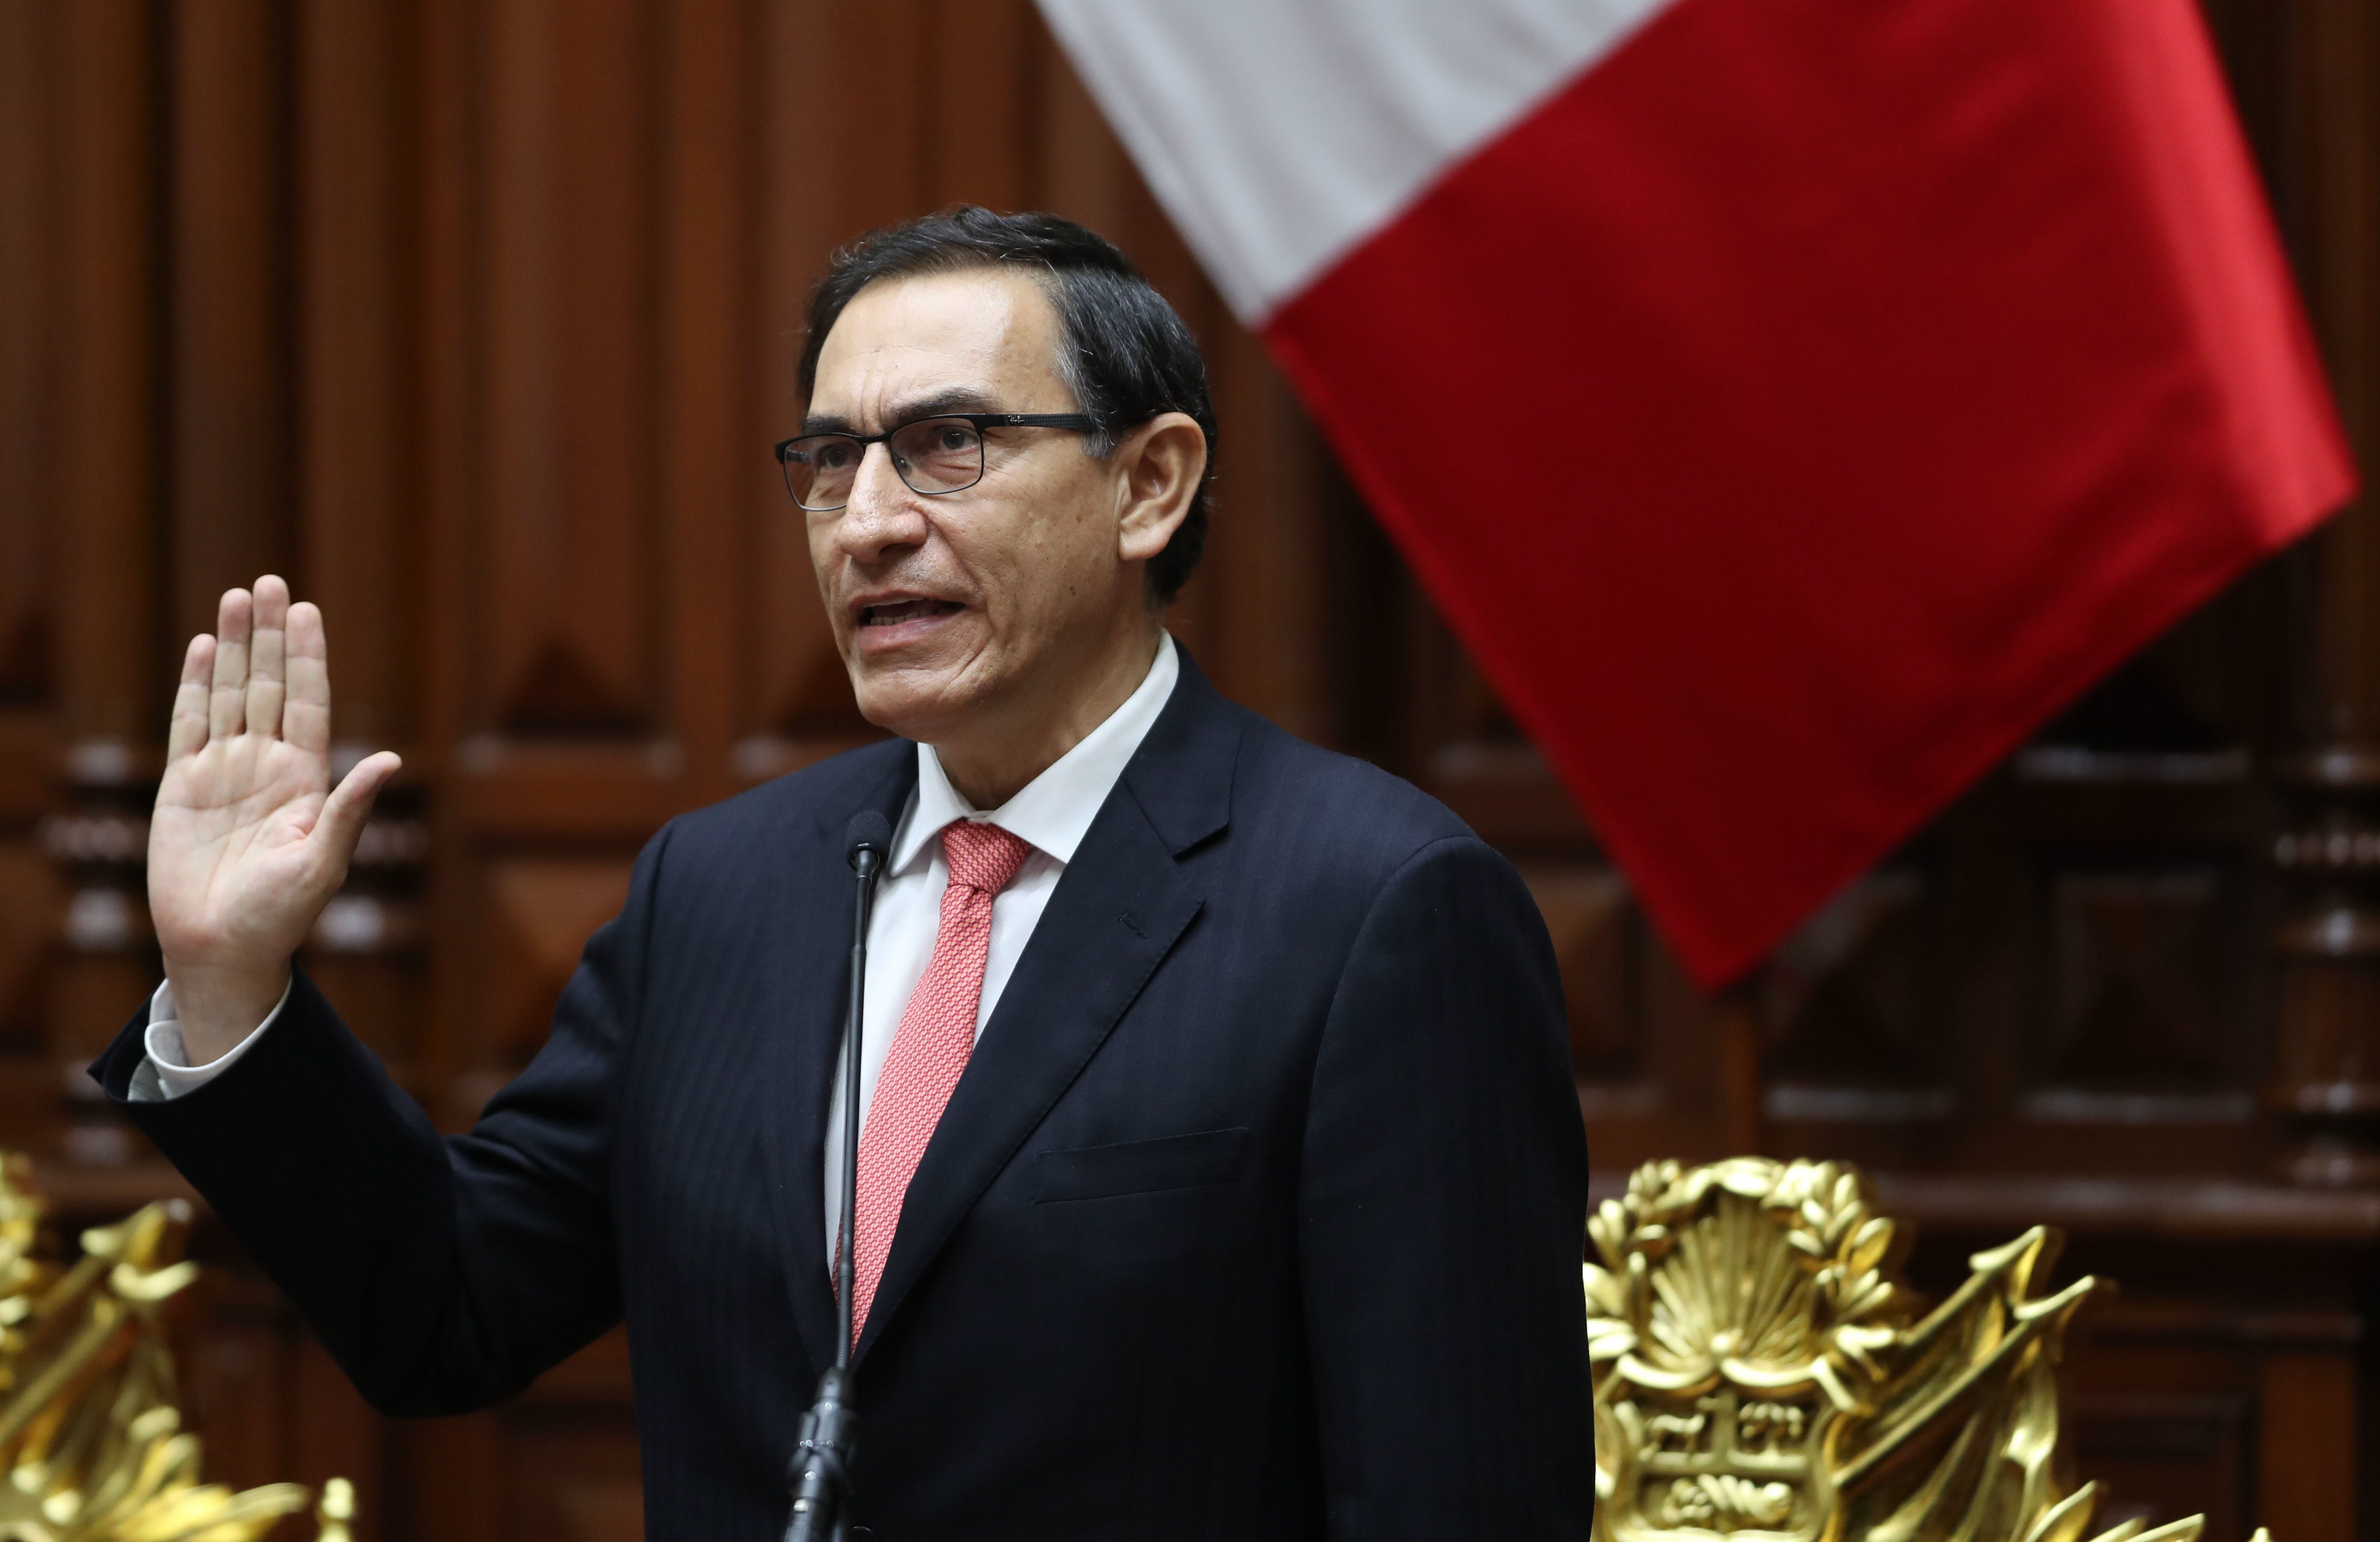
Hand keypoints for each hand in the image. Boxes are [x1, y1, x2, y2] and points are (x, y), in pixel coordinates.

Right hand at [148, 577, 400, 1063]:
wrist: (223, 947)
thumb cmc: (280, 915)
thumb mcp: (323, 861)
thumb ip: (350, 808)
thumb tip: (389, 759)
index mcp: (304, 778)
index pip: (308, 701)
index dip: (308, 657)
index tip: (309, 611)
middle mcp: (265, 764)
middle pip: (268, 684)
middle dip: (270, 635)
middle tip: (271, 582)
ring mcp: (222, 770)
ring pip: (229, 693)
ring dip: (232, 646)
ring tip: (237, 597)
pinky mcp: (181, 785)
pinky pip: (189, 723)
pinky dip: (194, 685)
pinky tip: (201, 648)